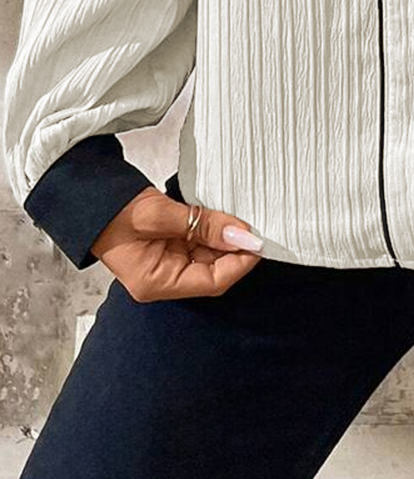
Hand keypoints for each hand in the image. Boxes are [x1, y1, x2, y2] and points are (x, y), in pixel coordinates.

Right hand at [92, 186, 265, 301]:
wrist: (90, 196)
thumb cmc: (116, 210)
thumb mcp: (162, 215)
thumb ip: (204, 225)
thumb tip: (242, 235)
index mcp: (156, 282)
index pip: (212, 282)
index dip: (239, 262)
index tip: (258, 240)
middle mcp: (163, 279)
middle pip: (213, 271)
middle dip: (235, 248)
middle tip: (254, 224)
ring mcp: (166, 264)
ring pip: (209, 256)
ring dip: (225, 239)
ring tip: (239, 218)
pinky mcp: (169, 248)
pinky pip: (200, 245)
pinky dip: (213, 232)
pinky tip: (223, 218)